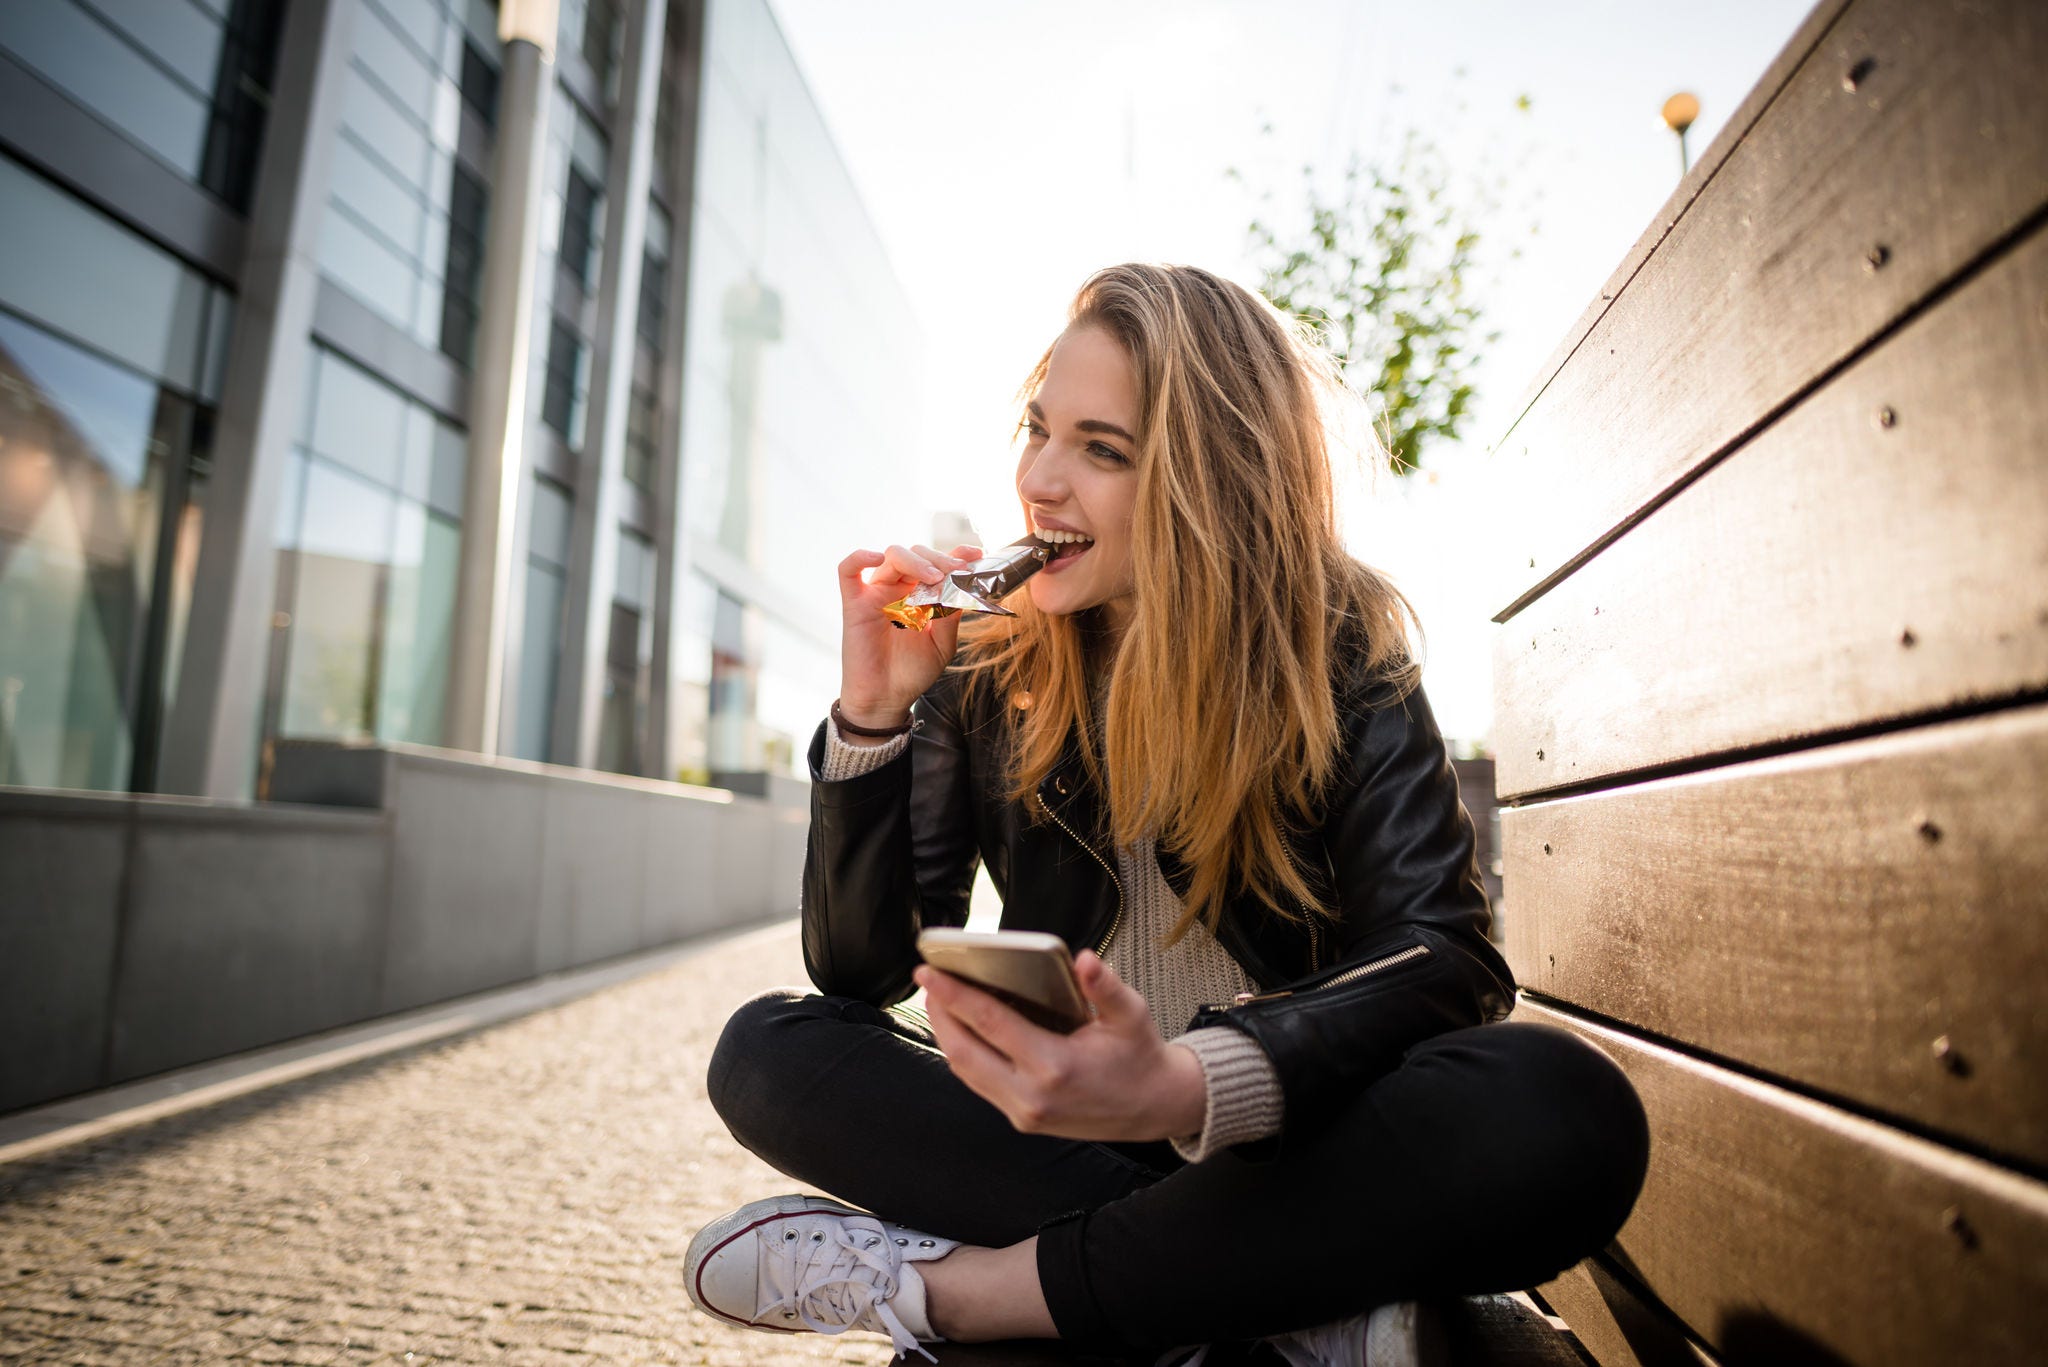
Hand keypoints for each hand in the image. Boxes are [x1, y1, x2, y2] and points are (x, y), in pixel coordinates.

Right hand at [837, 542, 981, 726]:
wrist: (886, 698)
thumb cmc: (912, 672)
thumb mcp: (942, 644)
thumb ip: (950, 616)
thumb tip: (960, 587)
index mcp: (922, 595)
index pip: (938, 564)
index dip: (957, 554)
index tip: (975, 554)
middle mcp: (900, 589)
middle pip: (917, 553)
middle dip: (938, 559)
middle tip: (954, 572)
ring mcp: (876, 593)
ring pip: (892, 556)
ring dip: (915, 560)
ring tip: (932, 577)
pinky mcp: (854, 603)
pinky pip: (848, 571)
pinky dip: (859, 557)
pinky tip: (876, 558)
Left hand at [913, 951, 1207, 1142]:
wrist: (1153, 1108)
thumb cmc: (1140, 1056)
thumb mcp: (1131, 1015)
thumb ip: (1105, 987)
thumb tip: (1083, 959)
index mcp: (1055, 1066)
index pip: (990, 1024)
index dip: (955, 995)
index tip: (929, 971)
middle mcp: (1031, 1095)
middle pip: (963, 1051)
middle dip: (939, 1013)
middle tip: (926, 979)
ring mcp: (1023, 1113)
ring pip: (966, 1071)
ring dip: (946, 1035)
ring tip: (939, 999)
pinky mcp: (1021, 1121)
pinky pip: (979, 1084)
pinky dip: (964, 1054)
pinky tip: (962, 1028)